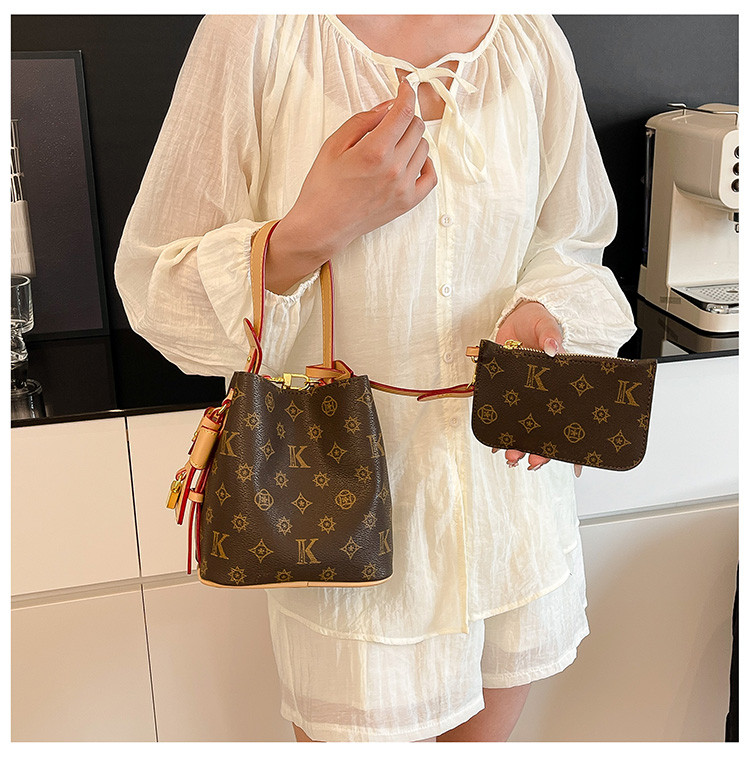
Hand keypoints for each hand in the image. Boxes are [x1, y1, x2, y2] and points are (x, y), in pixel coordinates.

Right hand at [272, 79, 436, 261]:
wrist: (322, 225)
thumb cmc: (323, 186)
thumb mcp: (334, 145)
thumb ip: (363, 121)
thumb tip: (389, 105)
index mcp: (374, 151)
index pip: (403, 112)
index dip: (407, 93)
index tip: (406, 86)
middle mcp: (394, 169)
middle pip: (416, 127)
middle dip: (406, 117)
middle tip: (391, 121)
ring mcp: (403, 187)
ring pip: (424, 148)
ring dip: (412, 139)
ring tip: (394, 144)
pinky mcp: (407, 202)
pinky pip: (431, 177)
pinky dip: (425, 164)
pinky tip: (412, 161)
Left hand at [491, 300, 581, 477]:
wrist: (516, 316)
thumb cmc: (538, 320)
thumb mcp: (547, 323)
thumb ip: (550, 334)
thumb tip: (552, 348)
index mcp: (562, 381)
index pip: (572, 414)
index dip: (572, 439)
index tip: (570, 459)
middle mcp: (545, 393)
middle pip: (547, 427)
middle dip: (541, 448)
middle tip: (531, 460)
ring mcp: (526, 393)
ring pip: (526, 425)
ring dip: (520, 442)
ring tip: (511, 455)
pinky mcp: (506, 388)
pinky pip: (504, 412)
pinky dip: (501, 428)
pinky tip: (497, 441)